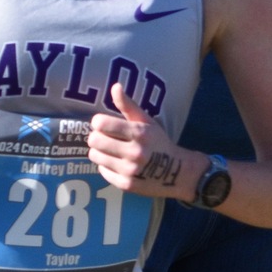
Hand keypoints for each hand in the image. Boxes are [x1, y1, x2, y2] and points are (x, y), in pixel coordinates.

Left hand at [89, 83, 192, 198]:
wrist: (177, 172)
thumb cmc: (158, 142)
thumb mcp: (146, 121)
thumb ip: (128, 105)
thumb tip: (115, 86)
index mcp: (139, 132)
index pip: (101, 123)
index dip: (98, 122)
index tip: (104, 124)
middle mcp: (134, 152)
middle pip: (94, 140)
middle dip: (96, 137)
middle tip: (104, 138)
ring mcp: (130, 170)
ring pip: (94, 156)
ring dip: (99, 152)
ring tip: (110, 150)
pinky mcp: (127, 185)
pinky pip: (102, 171)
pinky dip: (106, 166)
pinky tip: (117, 163)